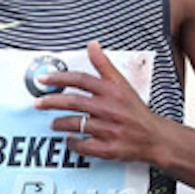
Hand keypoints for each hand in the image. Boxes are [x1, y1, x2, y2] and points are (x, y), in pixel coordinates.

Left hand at [34, 41, 164, 164]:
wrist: (156, 138)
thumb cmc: (136, 111)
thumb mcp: (122, 83)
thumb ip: (104, 65)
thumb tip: (92, 45)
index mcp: (112, 91)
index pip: (81, 79)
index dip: (59, 78)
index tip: (44, 79)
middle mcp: (110, 108)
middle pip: (73, 101)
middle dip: (51, 101)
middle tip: (39, 103)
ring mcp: (109, 129)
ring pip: (75, 124)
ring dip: (59, 123)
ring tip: (53, 123)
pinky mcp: (109, 148)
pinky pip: (83, 146)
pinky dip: (73, 142)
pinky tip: (69, 139)